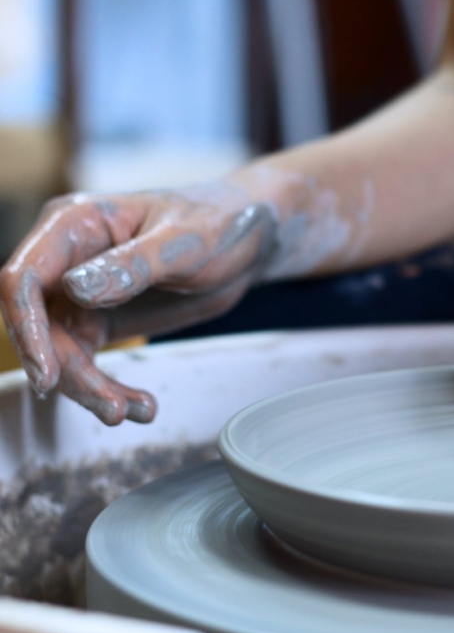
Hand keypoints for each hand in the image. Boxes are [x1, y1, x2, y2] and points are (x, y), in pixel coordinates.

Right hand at [0, 182, 275, 423]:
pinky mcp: (101, 318)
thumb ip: (133, 265)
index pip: (24, 277)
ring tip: (135, 411)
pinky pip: (86, 360)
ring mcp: (81, 291)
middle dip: (69, 372)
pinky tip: (140, 405)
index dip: (26, 327)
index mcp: (76, 223)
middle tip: (111, 406)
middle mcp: (68, 258)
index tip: (47, 372)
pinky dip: (108, 387)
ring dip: (91, 388)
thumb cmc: (219, 222)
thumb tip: (76, 289)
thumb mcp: (184, 242)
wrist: (249, 239)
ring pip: (60, 351)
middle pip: (39, 324)